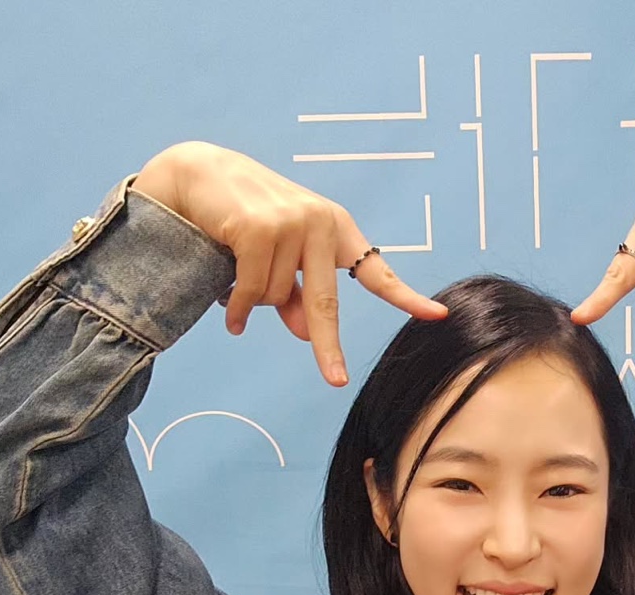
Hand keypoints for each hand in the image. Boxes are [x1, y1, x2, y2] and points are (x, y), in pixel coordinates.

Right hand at [131, 141, 446, 385]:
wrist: (197, 175)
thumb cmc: (243, 218)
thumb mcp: (280, 259)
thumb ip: (296, 296)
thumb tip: (304, 334)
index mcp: (335, 229)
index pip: (376, 272)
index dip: (406, 297)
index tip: (437, 316)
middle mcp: (320, 223)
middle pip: (325, 304)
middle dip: (326, 346)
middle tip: (335, 380)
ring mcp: (291, 223)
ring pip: (277, 299)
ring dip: (255, 299)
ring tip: (237, 272)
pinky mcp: (259, 229)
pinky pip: (253, 291)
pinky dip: (239, 306)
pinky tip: (228, 308)